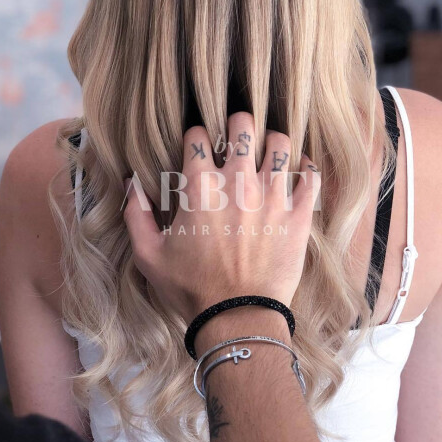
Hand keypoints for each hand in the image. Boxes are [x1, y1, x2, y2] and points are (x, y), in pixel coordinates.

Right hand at [123, 112, 319, 324]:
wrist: (237, 317)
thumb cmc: (191, 288)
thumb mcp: (149, 255)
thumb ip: (136, 214)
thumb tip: (131, 182)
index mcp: (200, 186)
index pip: (198, 136)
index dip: (196, 137)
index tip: (199, 147)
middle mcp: (238, 181)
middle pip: (243, 126)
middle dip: (238, 124)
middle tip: (237, 136)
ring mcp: (272, 195)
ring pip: (279, 143)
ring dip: (272, 142)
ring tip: (268, 151)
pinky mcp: (298, 213)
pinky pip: (310, 175)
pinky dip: (306, 167)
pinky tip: (299, 169)